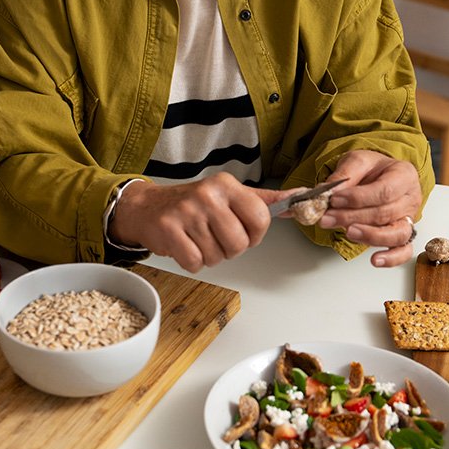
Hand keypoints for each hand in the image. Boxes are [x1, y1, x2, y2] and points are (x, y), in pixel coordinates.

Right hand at [110, 174, 287, 272]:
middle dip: (230, 249)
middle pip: (239, 244)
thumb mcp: (229, 195)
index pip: (260, 218)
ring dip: (209, 256)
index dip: (255, 235)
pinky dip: (191, 262)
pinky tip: (184, 246)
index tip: (244, 233)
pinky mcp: (168, 229)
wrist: (147, 207)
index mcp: (227, 185)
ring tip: (196, 239)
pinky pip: (194, 262)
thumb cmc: (193, 205)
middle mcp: (208, 195)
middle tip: (214, 237)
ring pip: (217, 256)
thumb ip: (264, 200)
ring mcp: (187, 212)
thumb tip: (300, 198)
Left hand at [315, 150, 423, 267]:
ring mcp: (408, 219)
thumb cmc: (372, 170)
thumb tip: (324, 192)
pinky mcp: (403, 236)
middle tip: (327, 218)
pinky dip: (391, 259)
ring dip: (369, 236)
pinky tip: (375, 260)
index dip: (359, 198)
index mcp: (404, 175)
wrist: (379, 177)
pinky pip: (403, 252)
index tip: (335, 199)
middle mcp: (410, 198)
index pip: (384, 191)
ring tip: (348, 233)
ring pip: (395, 234)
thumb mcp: (356, 161)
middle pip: (384, 213)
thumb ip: (342, 176)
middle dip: (352, 217)